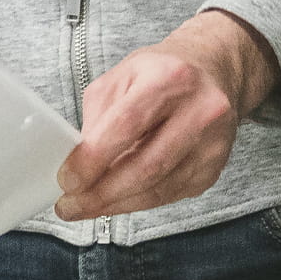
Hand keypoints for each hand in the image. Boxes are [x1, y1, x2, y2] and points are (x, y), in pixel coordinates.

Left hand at [57, 9, 274, 220]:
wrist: (213, 72)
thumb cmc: (161, 73)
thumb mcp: (122, 76)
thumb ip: (98, 117)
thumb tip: (79, 164)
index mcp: (170, 79)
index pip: (126, 127)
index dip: (92, 160)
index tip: (67, 180)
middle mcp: (200, 111)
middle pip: (146, 167)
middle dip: (101, 193)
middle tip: (70, 205)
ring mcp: (212, 144)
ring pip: (158, 190)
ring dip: (116, 205)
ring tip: (86, 207)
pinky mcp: (214, 168)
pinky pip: (170, 195)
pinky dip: (138, 202)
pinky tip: (117, 201)